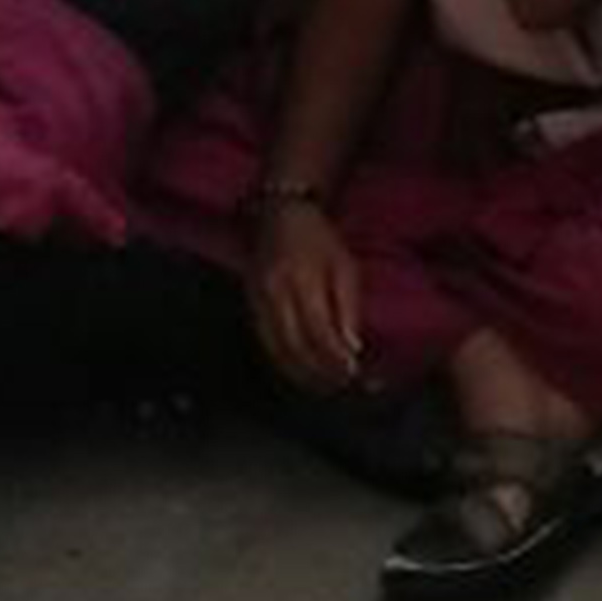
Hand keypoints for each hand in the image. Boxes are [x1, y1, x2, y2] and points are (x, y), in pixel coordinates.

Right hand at [249, 196, 367, 392]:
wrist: (280, 216)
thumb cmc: (319, 240)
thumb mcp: (344, 265)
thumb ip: (348, 307)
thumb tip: (351, 348)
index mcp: (302, 280)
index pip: (317, 330)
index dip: (333, 356)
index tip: (351, 371)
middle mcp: (274, 294)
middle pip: (295, 346)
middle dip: (318, 371)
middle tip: (339, 383)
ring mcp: (257, 302)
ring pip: (276, 350)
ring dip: (300, 373)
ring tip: (322, 384)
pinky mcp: (249, 307)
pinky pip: (265, 343)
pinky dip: (283, 362)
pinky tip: (299, 370)